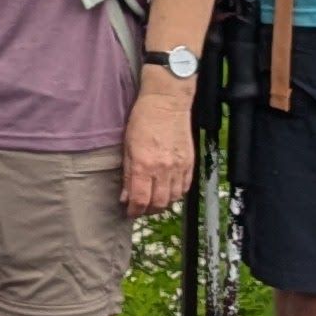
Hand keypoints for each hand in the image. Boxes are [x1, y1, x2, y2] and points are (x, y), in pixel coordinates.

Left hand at [122, 79, 196, 215]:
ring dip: (162, 204)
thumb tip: (125, 197)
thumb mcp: (127, 146)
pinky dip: (176, 194)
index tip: (129, 212)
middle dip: (147, 210)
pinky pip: (185, 187)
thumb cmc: (143, 119)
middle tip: (140, 208)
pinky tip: (167, 190)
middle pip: (158, 203)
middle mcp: (163, 169)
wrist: (167, 102)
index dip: (133, 211)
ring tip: (153, 200)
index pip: (140, 199)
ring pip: (173, 198)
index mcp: (144, 165)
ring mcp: (179, 166)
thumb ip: (127, 174)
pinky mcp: (190, 162)